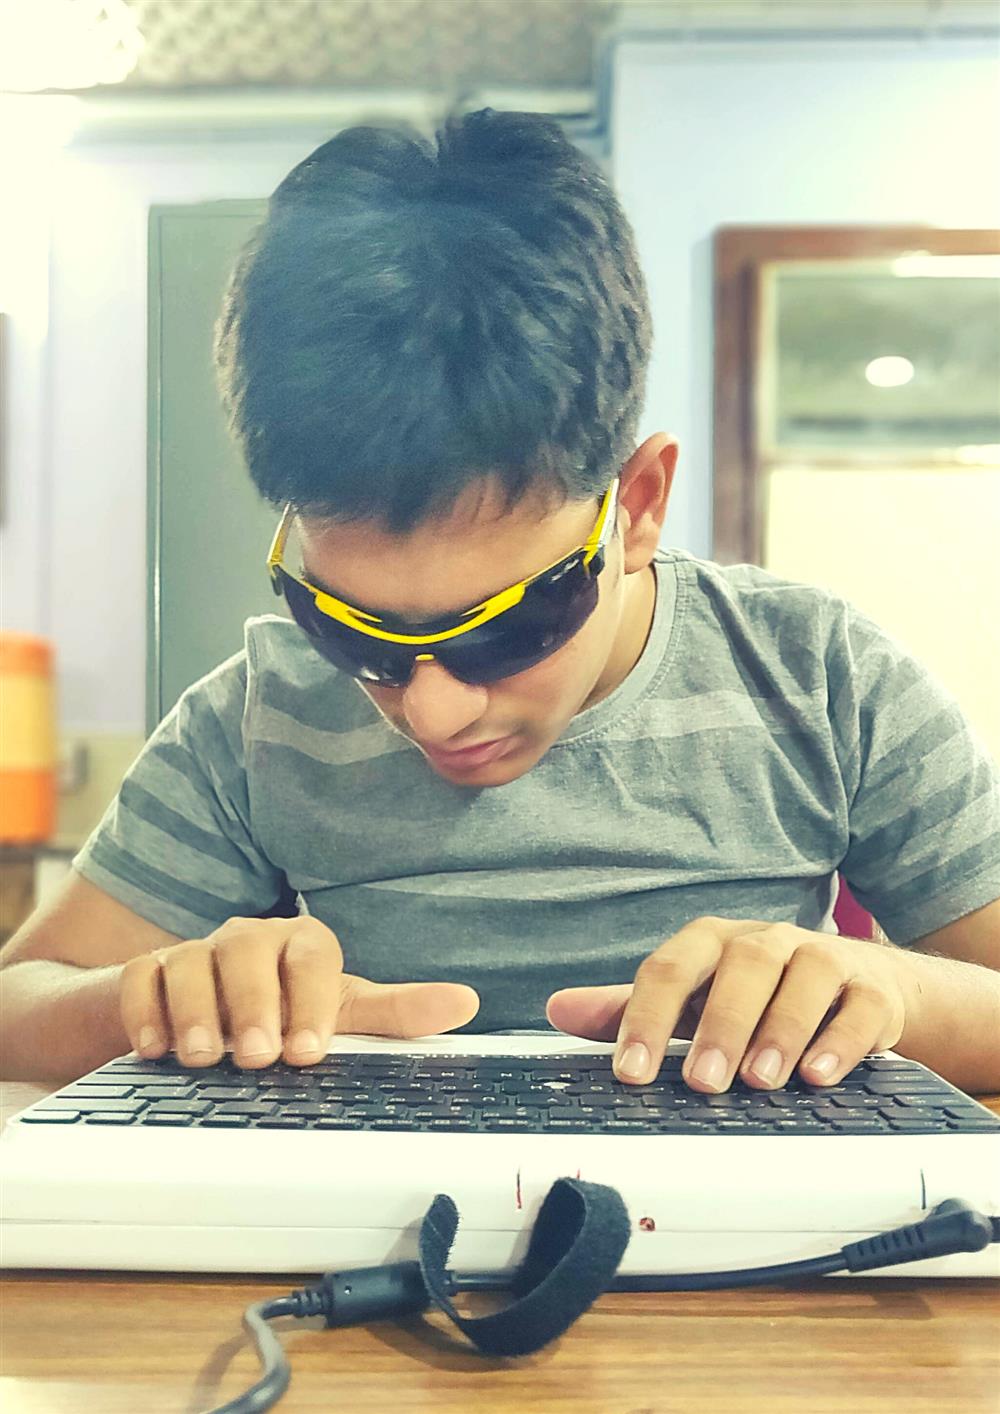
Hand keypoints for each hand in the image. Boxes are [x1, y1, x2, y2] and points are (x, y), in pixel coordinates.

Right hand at [119, 915, 479, 1068]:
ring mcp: (194, 953)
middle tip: (259, 1056)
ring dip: (197, 1011)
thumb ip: (393, 1014)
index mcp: (300, 946)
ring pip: (190, 961)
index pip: (311, 954)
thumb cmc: (278, 1013)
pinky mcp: (145, 971)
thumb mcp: (336, 1014)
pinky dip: (144, 1012)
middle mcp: (248, 941)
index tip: (308, 1051)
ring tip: (205, 1057)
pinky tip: (155, 1049)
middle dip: (253, 1004)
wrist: (196, 1013)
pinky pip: (139, 979)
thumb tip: (465, 1004)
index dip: (311, 1000)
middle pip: (247, 951)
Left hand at [546, 917, 913, 1091]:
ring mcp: (823, 960)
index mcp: (713, 943)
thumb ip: (628, 1007)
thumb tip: (557, 1010)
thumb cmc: (756, 995)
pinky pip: (859, 1007)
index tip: (630, 1071)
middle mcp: (767, 942)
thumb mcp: (691, 998)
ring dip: (780, 1030)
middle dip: (721, 1023)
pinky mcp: (871, 991)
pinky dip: (840, 1041)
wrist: (856, 986)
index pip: (671, 968)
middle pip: (743, 966)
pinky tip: (819, 1075)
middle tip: (703, 1080)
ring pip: (805, 979)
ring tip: (760, 1082)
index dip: (646, 1017)